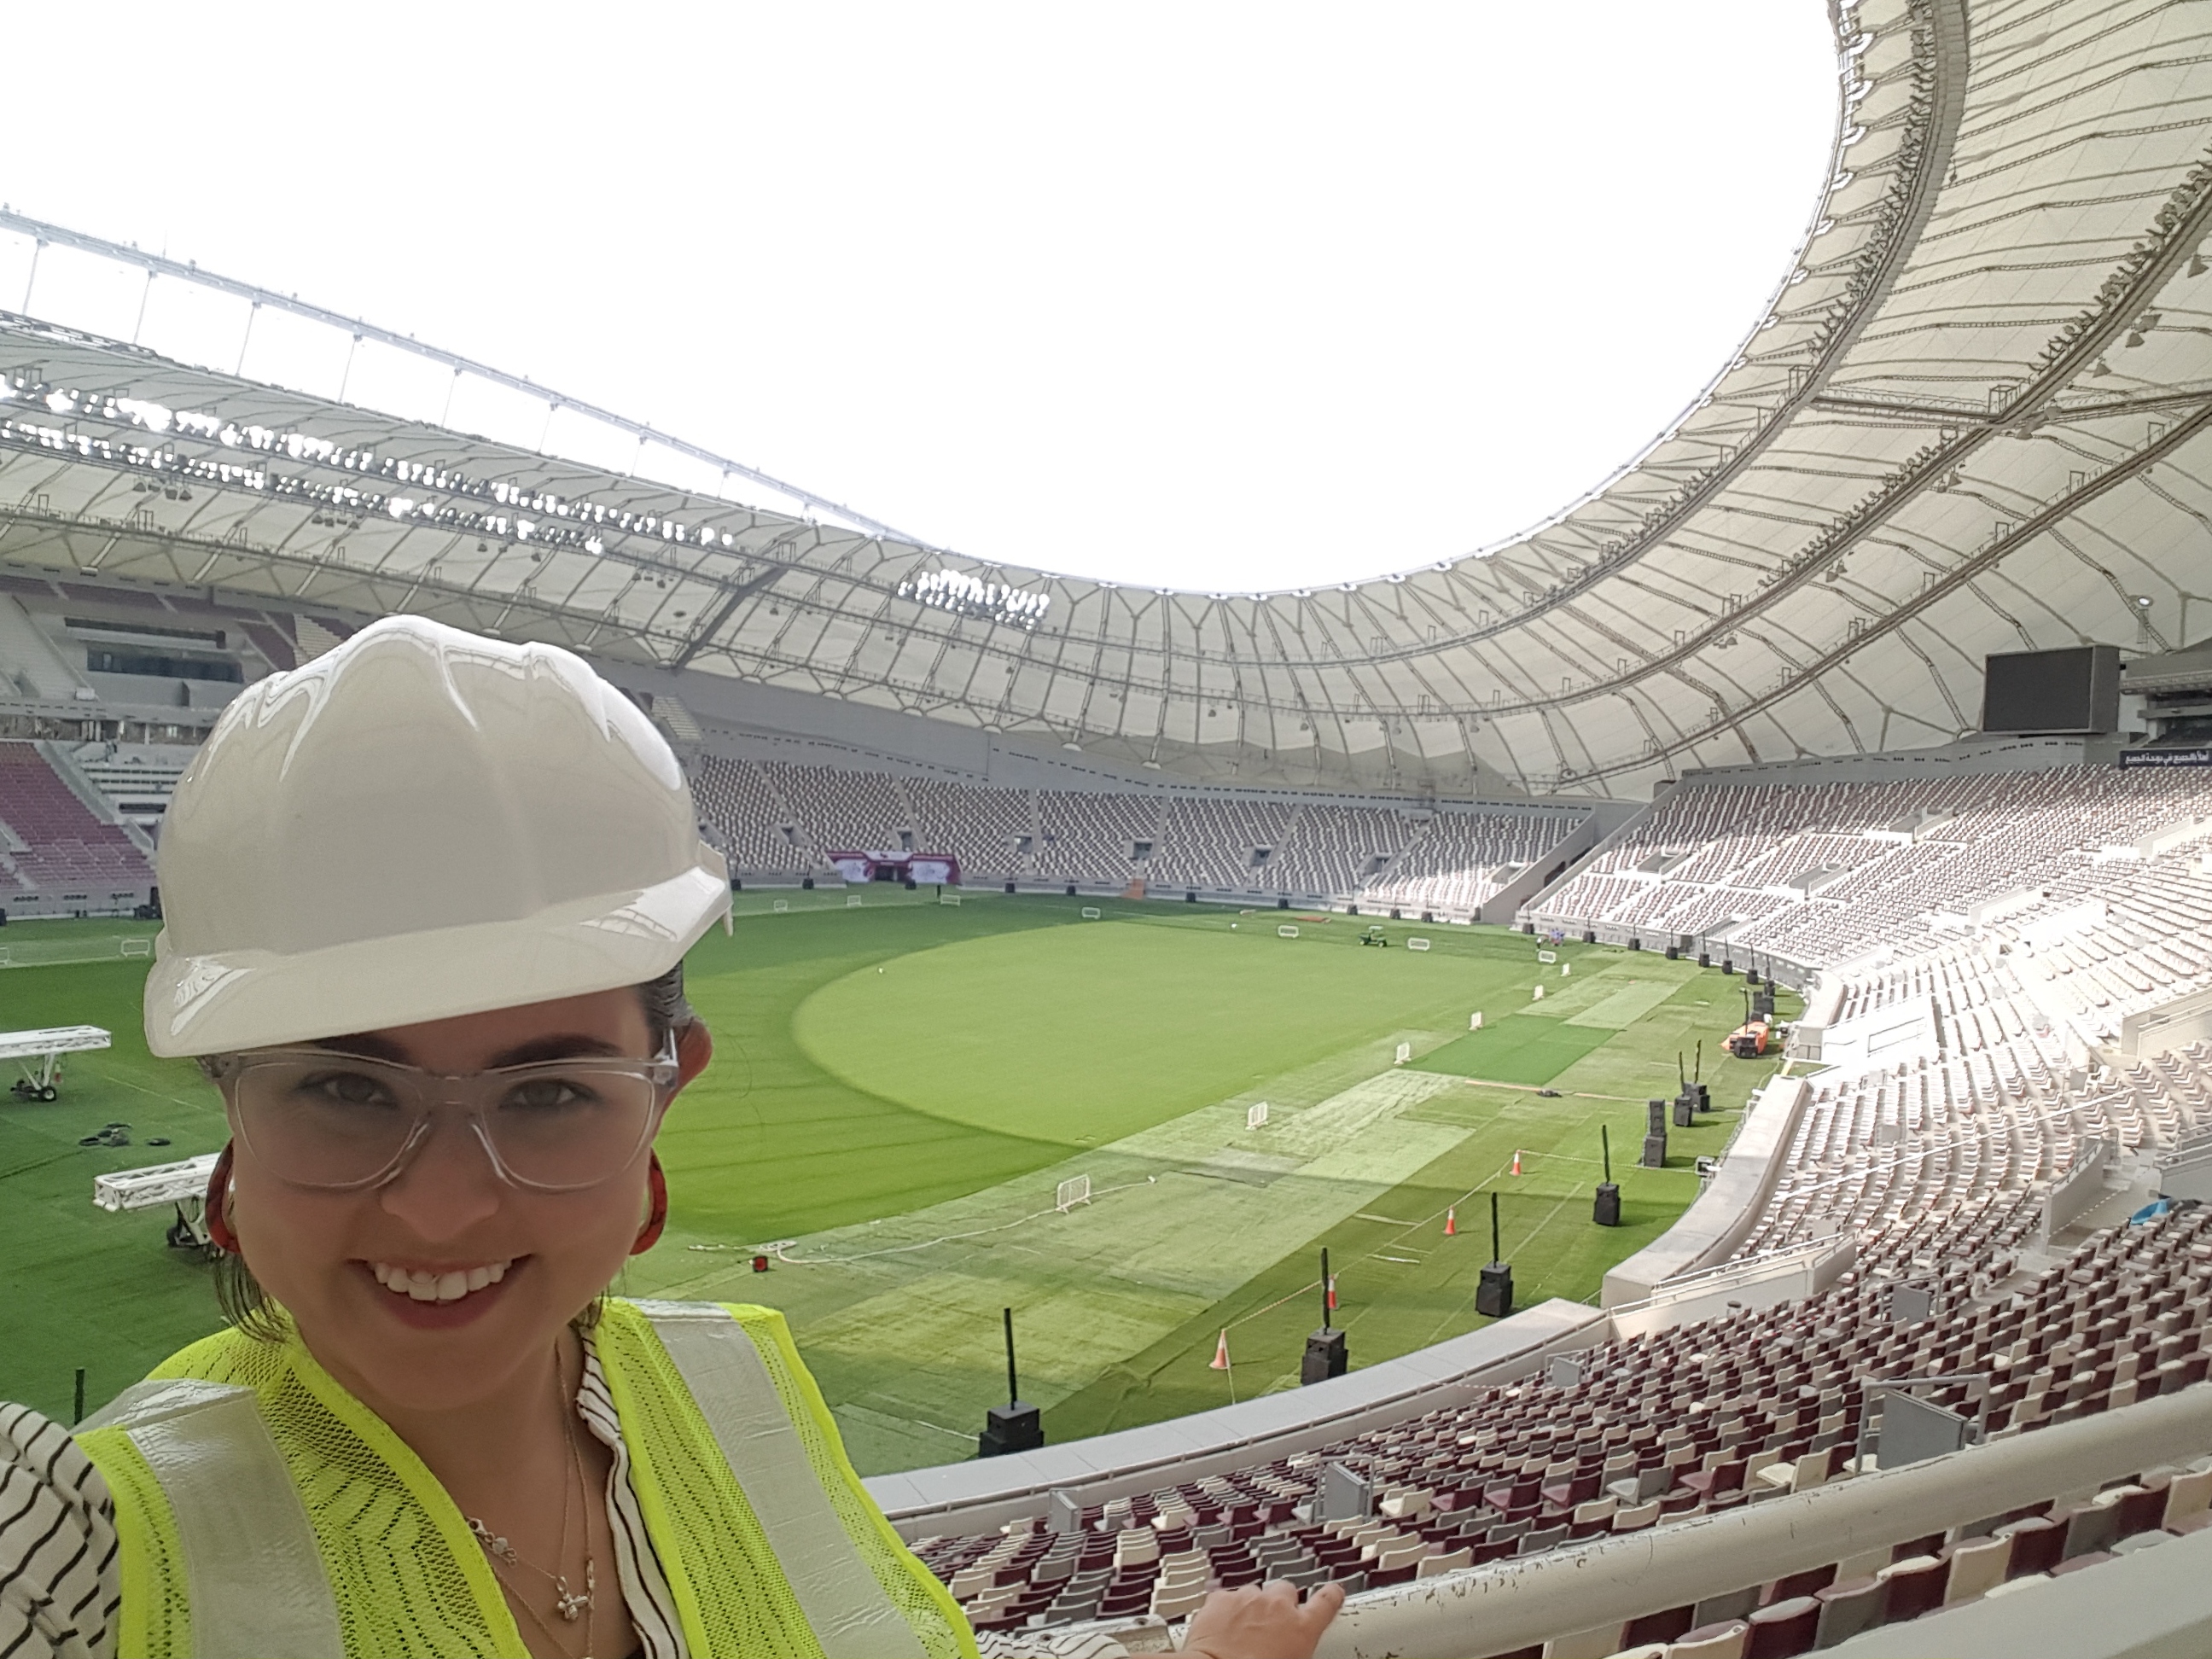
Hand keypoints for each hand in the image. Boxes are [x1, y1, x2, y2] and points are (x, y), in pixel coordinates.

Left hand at [1182, 1579, 1344, 1658]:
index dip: (1331, 1594)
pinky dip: (1227, 1609)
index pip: (1326, 1603)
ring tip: (1243, 1632)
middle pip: (1286, 1591)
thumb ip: (1298, 1645)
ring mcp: (1248, 1598)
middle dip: (1280, 1604)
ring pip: (1255, 1593)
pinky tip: (1223, 1628)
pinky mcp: (1221, 1598)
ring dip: (1252, 1607)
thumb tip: (1293, 1649)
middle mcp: (1277, 1606)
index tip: (1333, 1591)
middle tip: (1271, 1626)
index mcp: (1301, 1628)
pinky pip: (1228, 1598)